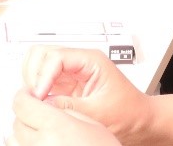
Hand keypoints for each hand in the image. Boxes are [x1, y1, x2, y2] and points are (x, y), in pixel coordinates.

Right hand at [19, 47, 151, 139]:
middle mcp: (79, 62)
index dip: (43, 75)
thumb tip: (43, 103)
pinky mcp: (66, 85)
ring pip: (39, 63)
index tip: (39, 95)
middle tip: (35, 96)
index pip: (56, 56)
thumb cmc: (128, 112)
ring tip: (36, 100)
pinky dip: (37, 89)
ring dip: (33, 79)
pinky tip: (41, 103)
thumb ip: (69, 107)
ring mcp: (71, 72)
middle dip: (34, 73)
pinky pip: (43, 80)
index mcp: (91, 60)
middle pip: (42, 53)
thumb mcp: (99, 113)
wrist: (140, 120)